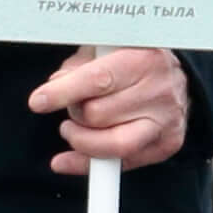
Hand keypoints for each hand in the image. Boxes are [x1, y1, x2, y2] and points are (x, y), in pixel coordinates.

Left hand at [29, 46, 188, 175]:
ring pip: (111, 143)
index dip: (63, 93)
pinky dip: (87, 165)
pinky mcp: (167, 143)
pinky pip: (120, 164)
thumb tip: (56, 85)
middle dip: (75, 113)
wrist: (174, 75)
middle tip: (74, 106)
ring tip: (74, 128)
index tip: (38, 101)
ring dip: (81, 139)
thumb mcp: (105, 48)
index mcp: (144, 59)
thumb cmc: (133, 59)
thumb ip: (79, 65)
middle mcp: (159, 91)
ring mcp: (166, 121)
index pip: (97, 80)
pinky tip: (66, 161)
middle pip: (97, 114)